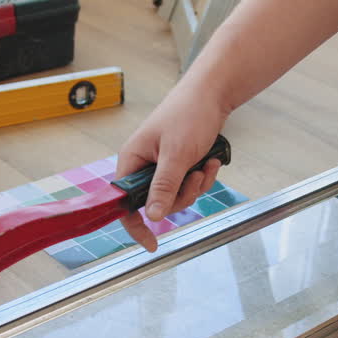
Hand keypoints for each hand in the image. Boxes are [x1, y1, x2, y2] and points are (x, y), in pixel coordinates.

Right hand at [116, 80, 230, 250]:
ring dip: (196, 185)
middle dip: (181, 195)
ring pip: (177, 195)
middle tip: (195, 177)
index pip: (125, 202)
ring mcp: (163, 164)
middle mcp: (144, 164)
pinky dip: (203, 176)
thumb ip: (163, 187)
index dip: (136, 225)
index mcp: (132, 160)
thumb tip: (152, 217)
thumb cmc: (189, 115)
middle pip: (157, 202)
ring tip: (206, 165)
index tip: (151, 245)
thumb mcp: (176, 155)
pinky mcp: (180, 163)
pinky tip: (212, 161)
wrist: (212, 93)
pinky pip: (189, 184)